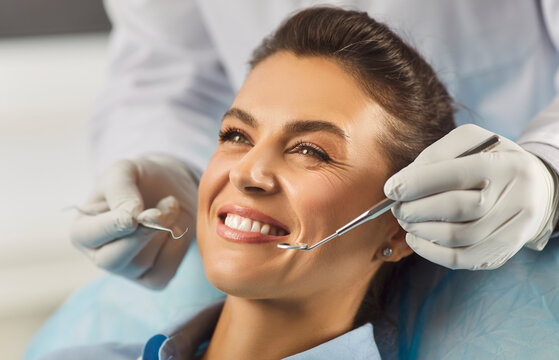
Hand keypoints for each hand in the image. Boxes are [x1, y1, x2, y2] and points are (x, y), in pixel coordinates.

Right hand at [71, 155, 197, 287]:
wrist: (170, 185)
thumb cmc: (139, 178)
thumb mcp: (124, 171)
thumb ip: (121, 189)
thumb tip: (131, 216)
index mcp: (83, 230)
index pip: (87, 236)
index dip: (111, 227)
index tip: (132, 216)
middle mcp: (100, 254)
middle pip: (112, 260)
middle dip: (139, 236)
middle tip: (159, 213)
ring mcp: (128, 269)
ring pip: (143, 263)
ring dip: (163, 231)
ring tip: (168, 204)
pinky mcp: (153, 277)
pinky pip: (165, 271)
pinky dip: (176, 247)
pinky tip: (176, 225)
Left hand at [384, 124, 556, 269]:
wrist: (535, 189)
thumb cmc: (491, 160)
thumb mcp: (470, 143)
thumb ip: (436, 154)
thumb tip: (403, 181)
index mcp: (506, 164)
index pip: (456, 174)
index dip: (417, 183)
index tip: (391, 189)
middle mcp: (516, 198)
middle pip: (456, 209)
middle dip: (415, 209)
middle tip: (397, 207)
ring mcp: (512, 230)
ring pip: (455, 238)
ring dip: (419, 230)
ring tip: (405, 219)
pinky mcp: (502, 253)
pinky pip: (459, 260)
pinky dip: (429, 251)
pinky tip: (416, 237)